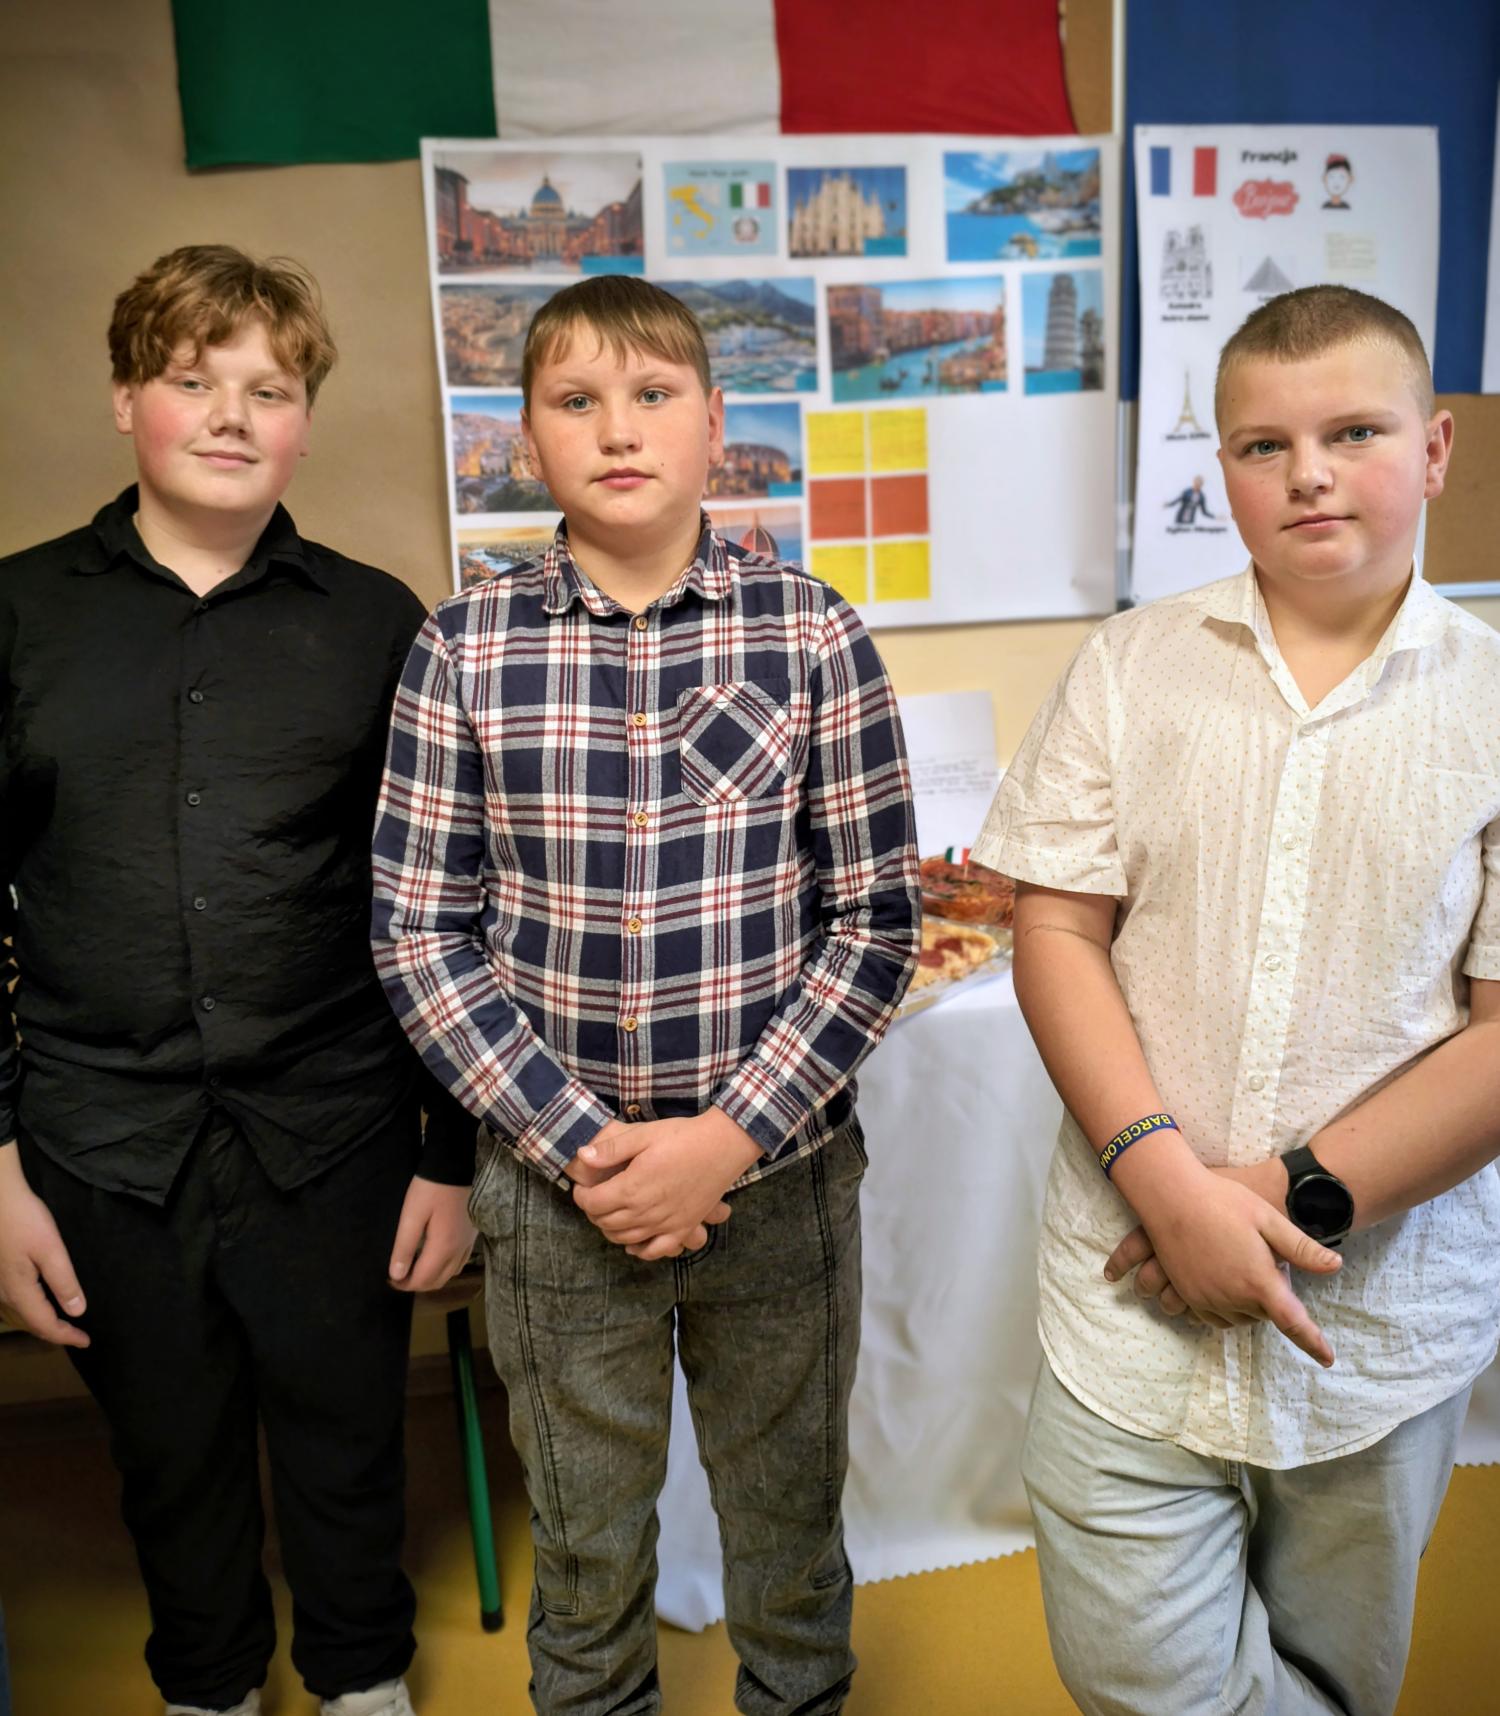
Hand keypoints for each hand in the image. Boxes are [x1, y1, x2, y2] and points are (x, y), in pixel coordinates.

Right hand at [0, 1141, 89, 1347]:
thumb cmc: (24, 1220)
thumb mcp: (51, 1250)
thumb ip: (64, 1282)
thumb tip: (78, 1312)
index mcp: (19, 1292)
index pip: (45, 1325)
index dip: (66, 1336)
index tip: (87, 1342)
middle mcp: (3, 1294)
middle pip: (29, 1324)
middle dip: (53, 1333)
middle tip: (76, 1336)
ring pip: (18, 1315)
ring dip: (39, 1323)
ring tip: (59, 1325)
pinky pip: (11, 1303)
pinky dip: (27, 1311)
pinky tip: (35, 1303)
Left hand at [388, 1175, 477, 1291]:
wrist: (454, 1167)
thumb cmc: (430, 1190)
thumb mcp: (411, 1216)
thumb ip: (404, 1246)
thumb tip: (397, 1275)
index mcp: (443, 1248)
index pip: (423, 1279)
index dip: (404, 1284)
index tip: (389, 1279)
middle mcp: (458, 1250)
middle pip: (437, 1281)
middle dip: (417, 1284)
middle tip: (398, 1277)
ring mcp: (467, 1243)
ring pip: (450, 1274)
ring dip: (432, 1278)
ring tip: (415, 1270)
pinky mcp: (471, 1235)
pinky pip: (460, 1262)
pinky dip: (446, 1269)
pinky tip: (436, 1260)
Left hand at [571, 1110, 762, 1257]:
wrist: (722, 1146)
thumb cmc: (682, 1136)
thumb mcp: (643, 1134)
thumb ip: (611, 1149)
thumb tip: (582, 1156)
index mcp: (632, 1188)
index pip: (593, 1204)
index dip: (581, 1196)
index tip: (582, 1187)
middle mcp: (645, 1212)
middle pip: (606, 1223)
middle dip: (593, 1212)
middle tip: (594, 1198)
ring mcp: (665, 1224)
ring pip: (626, 1239)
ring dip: (611, 1230)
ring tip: (610, 1214)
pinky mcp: (683, 1228)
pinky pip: (656, 1251)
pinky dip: (640, 1250)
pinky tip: (634, 1243)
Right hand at [1105, 1163, 1342, 1365]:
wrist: (1170, 1196)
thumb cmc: (1222, 1202)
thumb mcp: (1267, 1218)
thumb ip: (1301, 1248)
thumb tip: (1336, 1266)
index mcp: (1258, 1280)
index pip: (1292, 1322)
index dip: (1312, 1343)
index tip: (1327, 1359)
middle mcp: (1232, 1297)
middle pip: (1265, 1314)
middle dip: (1272, 1297)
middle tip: (1265, 1261)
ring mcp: (1206, 1299)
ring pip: (1240, 1319)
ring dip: (1249, 1305)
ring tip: (1243, 1269)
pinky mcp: (1187, 1295)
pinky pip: (1214, 1317)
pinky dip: (1227, 1308)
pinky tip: (1224, 1281)